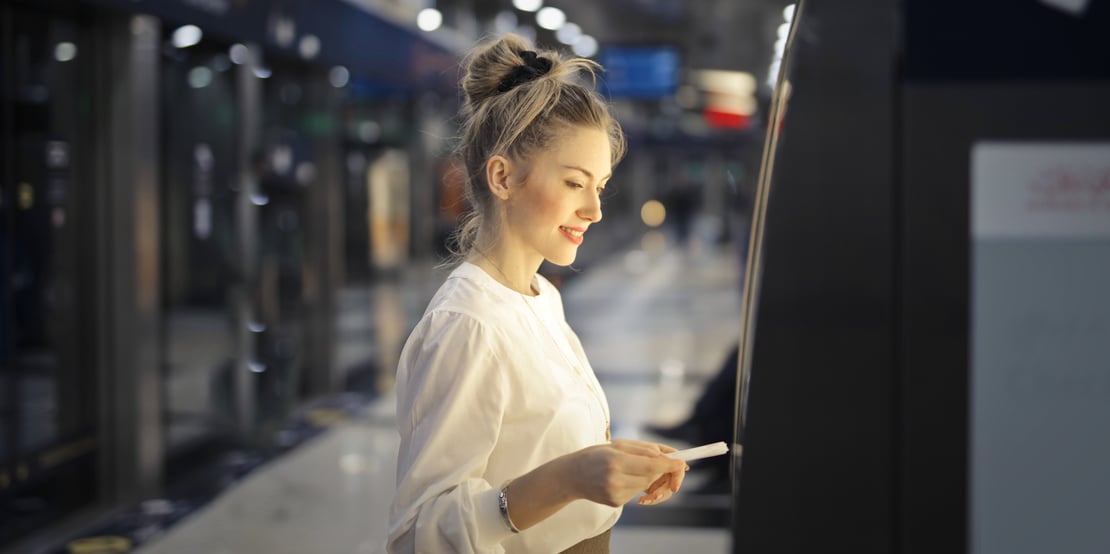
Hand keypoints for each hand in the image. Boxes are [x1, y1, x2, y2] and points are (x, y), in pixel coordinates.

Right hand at [563, 439, 687, 506]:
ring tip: (631, 467)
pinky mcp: (616, 503)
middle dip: (660, 470)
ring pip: (646, 485)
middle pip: (652, 477)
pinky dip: (636, 484)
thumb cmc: (596, 455)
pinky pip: (636, 492)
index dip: (669, 465)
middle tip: (664, 462)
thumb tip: (673, 457)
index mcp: (616, 461)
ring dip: (647, 476)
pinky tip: (621, 478)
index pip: (651, 466)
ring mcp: (615, 494)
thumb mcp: (619, 444)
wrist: (572, 475)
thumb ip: (647, 450)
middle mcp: (616, 480)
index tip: (682, 462)